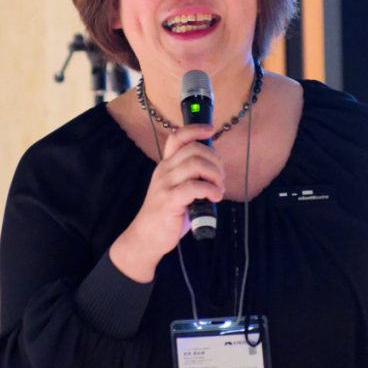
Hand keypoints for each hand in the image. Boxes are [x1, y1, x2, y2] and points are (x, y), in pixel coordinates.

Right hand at [109, 123, 223, 282]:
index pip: (177, 137)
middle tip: (220, 177)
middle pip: (194, 149)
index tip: (210, 130)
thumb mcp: (176, 189)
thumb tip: (215, 168)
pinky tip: (215, 197)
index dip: (195, 129)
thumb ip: (190, 176)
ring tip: (218, 189)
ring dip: (215, 175)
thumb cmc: (167, 214)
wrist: (147, 237)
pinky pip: (195, 186)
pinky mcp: (169, 200)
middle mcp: (164, 170)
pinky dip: (211, 189)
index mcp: (166, 165)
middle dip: (215, 160)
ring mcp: (165, 185)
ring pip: (196, 164)